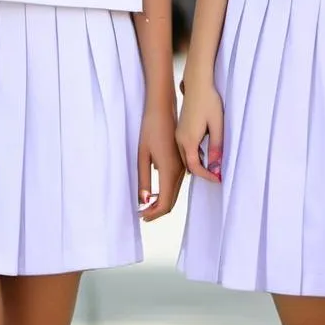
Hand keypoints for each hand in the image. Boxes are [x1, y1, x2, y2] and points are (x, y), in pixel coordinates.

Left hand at [137, 103, 183, 221]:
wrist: (163, 109)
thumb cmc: (150, 130)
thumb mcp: (142, 156)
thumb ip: (144, 180)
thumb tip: (144, 201)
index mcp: (170, 171)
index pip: (165, 204)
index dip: (153, 214)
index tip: (140, 216)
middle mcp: (180, 171)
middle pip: (172, 201)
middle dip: (157, 211)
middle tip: (141, 214)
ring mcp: (183, 166)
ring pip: (175, 193)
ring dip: (161, 202)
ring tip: (145, 205)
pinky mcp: (183, 161)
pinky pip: (176, 183)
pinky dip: (166, 192)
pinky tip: (154, 191)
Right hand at [176, 78, 223, 184]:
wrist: (197, 83)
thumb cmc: (209, 102)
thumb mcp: (217, 125)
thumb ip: (216, 147)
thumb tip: (216, 167)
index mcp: (188, 140)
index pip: (195, 167)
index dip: (207, 176)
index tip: (219, 178)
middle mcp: (180, 139)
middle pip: (188, 165)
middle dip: (202, 172)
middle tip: (217, 174)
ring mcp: (178, 134)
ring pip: (185, 157)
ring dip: (197, 164)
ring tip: (212, 165)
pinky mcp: (180, 129)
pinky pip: (184, 149)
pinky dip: (194, 155)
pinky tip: (205, 152)